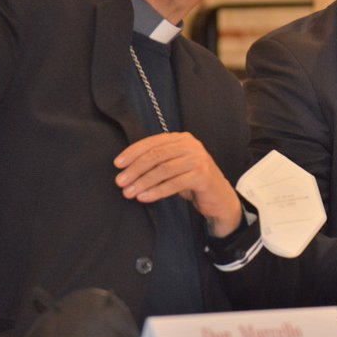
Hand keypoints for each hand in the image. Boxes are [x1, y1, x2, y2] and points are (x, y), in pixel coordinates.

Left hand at [114, 132, 241, 237]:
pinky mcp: (202, 175)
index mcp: (182, 139)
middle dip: (135, 169)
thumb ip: (157, 162)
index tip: (118, 165)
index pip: (153, 142)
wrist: (218, 197)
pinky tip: (144, 197)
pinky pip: (174, 183)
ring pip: (163, 169)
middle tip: (120, 182)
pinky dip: (157, 191)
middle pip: (156, 155)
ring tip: (129, 193)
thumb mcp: (174, 167)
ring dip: (143, 182)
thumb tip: (126, 169)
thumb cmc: (192, 181)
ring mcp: (199, 159)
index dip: (133, 152)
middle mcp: (191, 145)